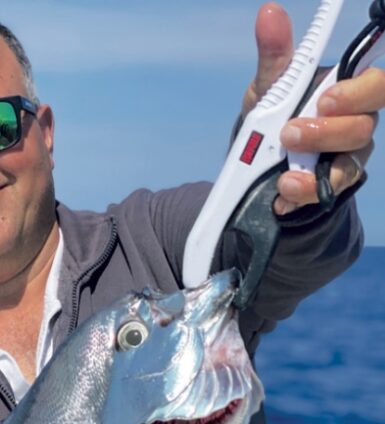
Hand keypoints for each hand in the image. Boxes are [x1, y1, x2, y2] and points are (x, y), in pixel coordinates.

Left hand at [244, 3, 384, 214]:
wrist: (257, 165)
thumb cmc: (274, 115)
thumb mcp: (270, 87)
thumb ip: (276, 55)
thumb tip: (269, 12)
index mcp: (348, 91)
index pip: (374, 83)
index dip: (358, 91)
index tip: (325, 98)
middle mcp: (356, 122)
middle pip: (363, 126)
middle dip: (327, 132)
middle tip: (290, 132)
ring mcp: (347, 157)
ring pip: (350, 163)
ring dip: (314, 169)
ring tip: (283, 174)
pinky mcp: (333, 186)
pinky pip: (328, 194)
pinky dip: (304, 195)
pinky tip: (282, 197)